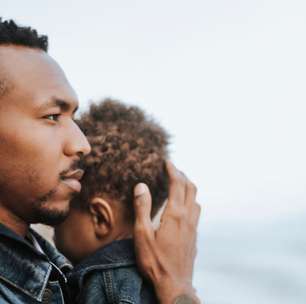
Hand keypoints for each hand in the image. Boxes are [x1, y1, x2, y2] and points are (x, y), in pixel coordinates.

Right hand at [133, 161, 200, 303]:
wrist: (175, 286)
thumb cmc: (155, 262)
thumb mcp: (142, 234)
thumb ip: (142, 208)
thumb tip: (141, 186)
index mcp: (175, 214)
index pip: (177, 184)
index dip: (172, 171)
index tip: (167, 162)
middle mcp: (188, 218)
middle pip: (190, 188)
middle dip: (182, 175)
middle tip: (173, 169)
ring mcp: (193, 227)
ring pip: (195, 199)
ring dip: (189, 187)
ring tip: (179, 184)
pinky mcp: (194, 236)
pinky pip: (196, 211)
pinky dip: (190, 200)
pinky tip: (183, 207)